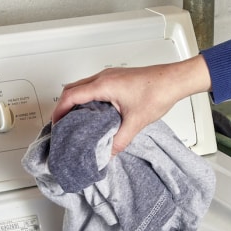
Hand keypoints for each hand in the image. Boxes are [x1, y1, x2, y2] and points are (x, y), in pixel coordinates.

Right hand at [51, 55, 210, 154]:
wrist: (174, 80)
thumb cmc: (158, 91)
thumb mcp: (135, 122)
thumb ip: (119, 141)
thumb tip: (108, 154)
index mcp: (103, 85)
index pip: (70, 96)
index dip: (59, 111)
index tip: (56, 125)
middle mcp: (103, 77)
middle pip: (71, 89)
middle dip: (62, 106)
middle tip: (62, 124)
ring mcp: (110, 76)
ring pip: (82, 87)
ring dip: (75, 102)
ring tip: (75, 120)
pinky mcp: (116, 79)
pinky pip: (93, 87)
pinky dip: (86, 99)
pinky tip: (94, 113)